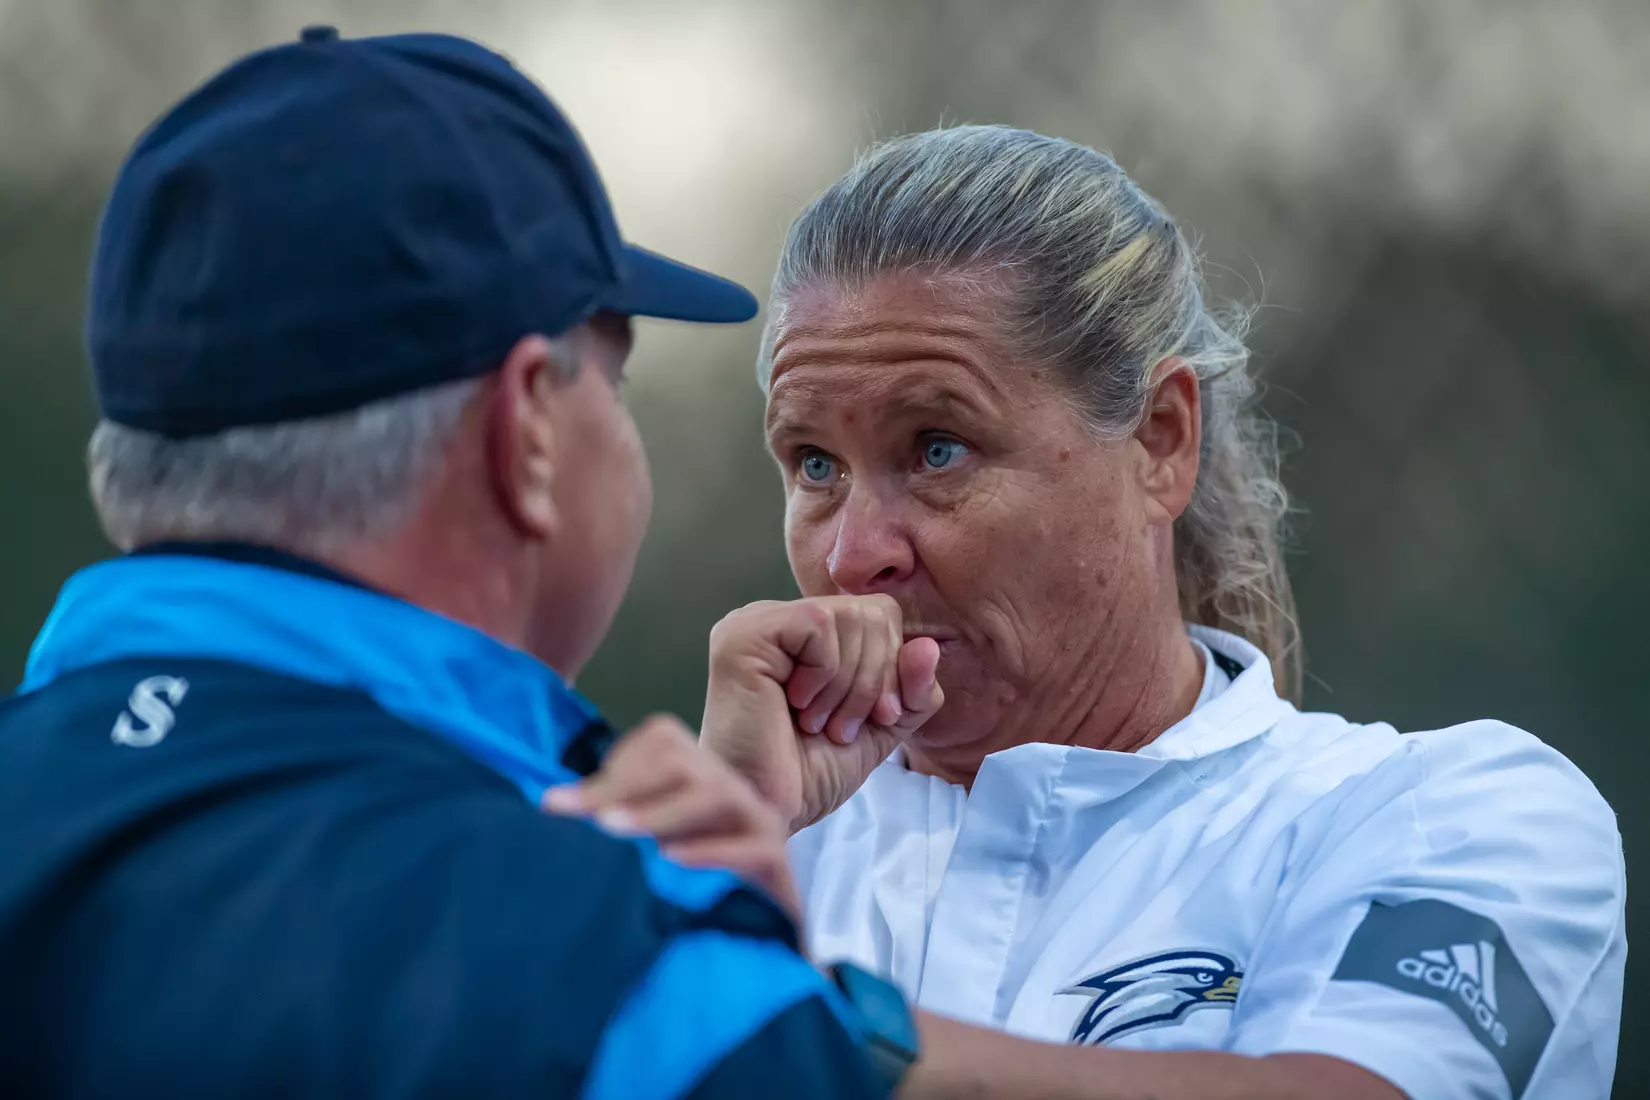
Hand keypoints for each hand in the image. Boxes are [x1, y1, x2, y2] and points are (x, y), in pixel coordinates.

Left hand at [541, 715, 800, 923]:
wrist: (764, 939)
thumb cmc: (697, 890)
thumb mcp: (654, 848)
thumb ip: (617, 820)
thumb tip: (551, 805)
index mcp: (699, 778)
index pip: (662, 740)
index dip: (613, 766)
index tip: (562, 804)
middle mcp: (729, 790)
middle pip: (682, 760)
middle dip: (624, 786)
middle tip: (583, 819)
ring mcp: (757, 823)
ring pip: (714, 793)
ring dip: (658, 812)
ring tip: (612, 830)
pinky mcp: (777, 864)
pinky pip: (750, 848)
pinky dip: (709, 852)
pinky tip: (670, 862)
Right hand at [700, 596, 943, 833]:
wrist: (768, 812)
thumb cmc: (809, 775)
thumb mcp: (880, 728)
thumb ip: (912, 690)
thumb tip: (929, 646)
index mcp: (805, 635)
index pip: (881, 615)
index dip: (893, 668)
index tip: (873, 720)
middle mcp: (778, 619)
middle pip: (873, 612)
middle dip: (874, 680)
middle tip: (840, 727)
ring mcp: (756, 621)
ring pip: (850, 616)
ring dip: (848, 686)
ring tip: (816, 722)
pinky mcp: (744, 634)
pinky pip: (820, 623)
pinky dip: (825, 674)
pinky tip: (795, 705)